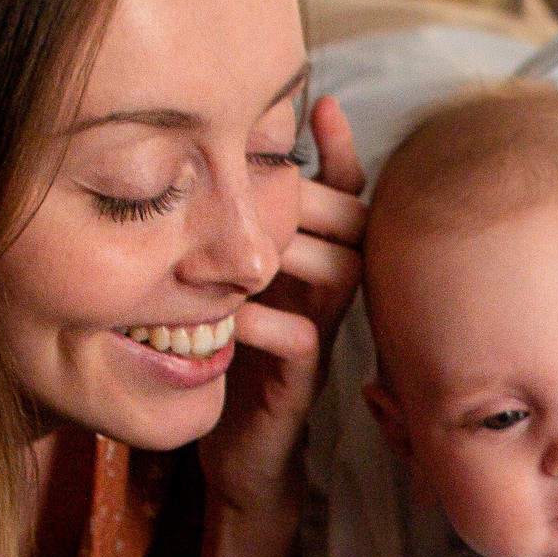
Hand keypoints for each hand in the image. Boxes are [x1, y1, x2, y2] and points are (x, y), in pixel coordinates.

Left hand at [199, 94, 365, 518]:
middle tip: (280, 177)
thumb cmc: (227, 361)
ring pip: (341, 274)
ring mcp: (316, 340)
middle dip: (322, 196)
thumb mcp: (223, 282)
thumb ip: (227, 232)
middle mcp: (321, 298)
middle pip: (353, 226)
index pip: (341, 196)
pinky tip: (236, 312)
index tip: (321, 102)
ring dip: (297, 251)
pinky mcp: (297, 387)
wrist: (233, 455)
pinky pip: (302, 342)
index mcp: (307, 267)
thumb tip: (204, 158)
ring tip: (256, 239)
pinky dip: (271, 321)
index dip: (339, 150)